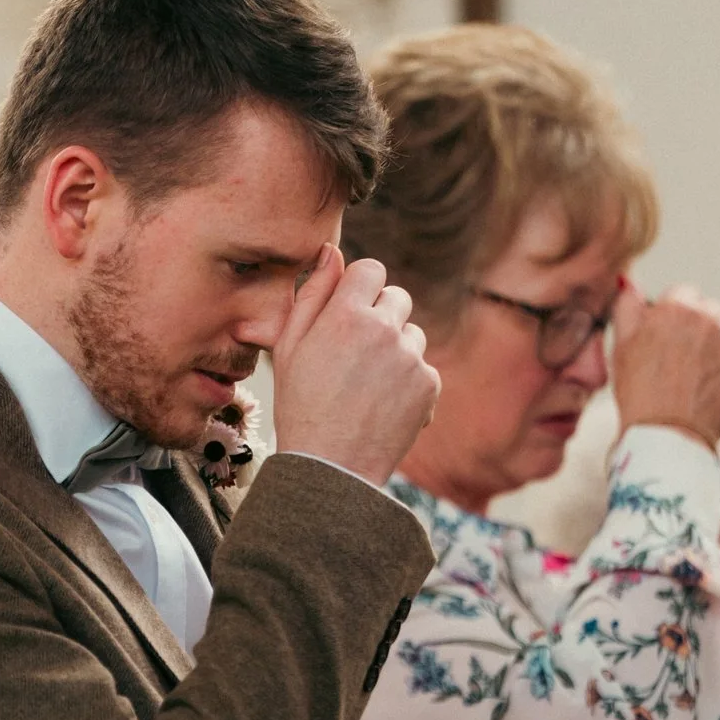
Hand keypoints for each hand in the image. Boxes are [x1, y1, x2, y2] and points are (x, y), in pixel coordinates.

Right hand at [271, 246, 439, 485]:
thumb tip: (331, 252)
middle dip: (380, 316)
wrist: (330, 467)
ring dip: (396, 350)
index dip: (360, 289)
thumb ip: (312, 294)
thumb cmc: (301, 405)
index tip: (349, 312)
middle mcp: (384, 329)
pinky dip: (409, 382)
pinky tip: (383, 405)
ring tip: (367, 385)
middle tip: (356, 354)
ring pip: (412, 333)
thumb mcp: (290, 347)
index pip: (371, 269)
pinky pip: (423, 367)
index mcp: (346, 314)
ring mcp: (411, 357)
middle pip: (397, 297)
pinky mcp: (429, 384)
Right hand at [607, 282, 719, 449]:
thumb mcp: (621, 344)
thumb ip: (627, 305)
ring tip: (703, 374)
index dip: (672, 320)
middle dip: (699, 329)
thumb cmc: (639, 392)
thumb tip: (630, 283)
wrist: (667, 436)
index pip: (683, 296)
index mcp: (678, 306)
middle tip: (683, 362)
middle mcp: (711, 315)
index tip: (667, 342)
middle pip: (710, 310)